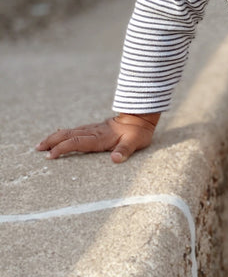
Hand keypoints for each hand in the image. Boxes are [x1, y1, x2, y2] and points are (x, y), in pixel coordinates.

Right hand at [36, 113, 159, 162]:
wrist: (140, 117)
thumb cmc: (138, 133)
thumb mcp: (135, 143)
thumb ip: (125, 150)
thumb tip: (116, 159)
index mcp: (99, 137)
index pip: (77, 142)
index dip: (63, 148)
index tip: (51, 155)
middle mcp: (93, 132)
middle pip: (68, 135)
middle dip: (52, 141)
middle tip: (37, 148)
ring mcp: (93, 129)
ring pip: (69, 132)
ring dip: (55, 137)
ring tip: (41, 144)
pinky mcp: (94, 128)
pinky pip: (75, 131)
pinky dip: (63, 133)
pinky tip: (58, 134)